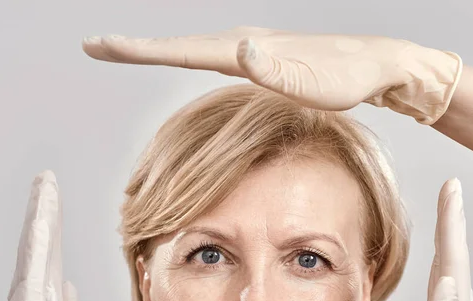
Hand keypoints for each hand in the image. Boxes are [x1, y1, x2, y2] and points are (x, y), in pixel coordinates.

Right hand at [82, 26, 458, 121]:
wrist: (376, 65)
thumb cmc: (349, 79)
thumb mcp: (316, 83)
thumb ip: (277, 71)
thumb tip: (240, 50)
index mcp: (246, 50)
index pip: (182, 51)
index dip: (140, 51)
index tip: (101, 45)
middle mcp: (243, 44)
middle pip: (178, 45)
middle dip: (136, 48)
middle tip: (96, 46)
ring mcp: (252, 49)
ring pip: (194, 49)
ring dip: (157, 51)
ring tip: (127, 53)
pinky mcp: (263, 58)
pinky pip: (214, 58)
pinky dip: (188, 59)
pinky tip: (186, 62)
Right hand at [407, 178, 472, 300]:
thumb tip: (447, 281)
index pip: (453, 260)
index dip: (451, 224)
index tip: (450, 191)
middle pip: (454, 257)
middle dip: (452, 221)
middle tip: (449, 191)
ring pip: (449, 269)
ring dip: (448, 239)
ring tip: (445, 216)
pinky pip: (442, 288)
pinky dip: (441, 266)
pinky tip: (439, 263)